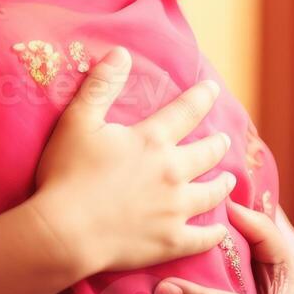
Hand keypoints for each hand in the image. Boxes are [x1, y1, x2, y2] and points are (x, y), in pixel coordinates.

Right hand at [28, 47, 233, 280]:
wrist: (65, 232)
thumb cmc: (67, 174)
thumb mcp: (77, 121)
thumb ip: (100, 86)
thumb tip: (121, 53)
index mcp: (151, 141)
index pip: (186, 111)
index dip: (201, 97)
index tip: (213, 89)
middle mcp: (172, 172)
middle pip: (206, 153)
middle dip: (217, 143)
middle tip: (224, 139)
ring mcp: (175, 209)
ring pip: (211, 193)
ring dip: (221, 183)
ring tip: (228, 179)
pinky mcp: (171, 241)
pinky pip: (204, 237)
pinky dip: (214, 232)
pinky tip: (220, 229)